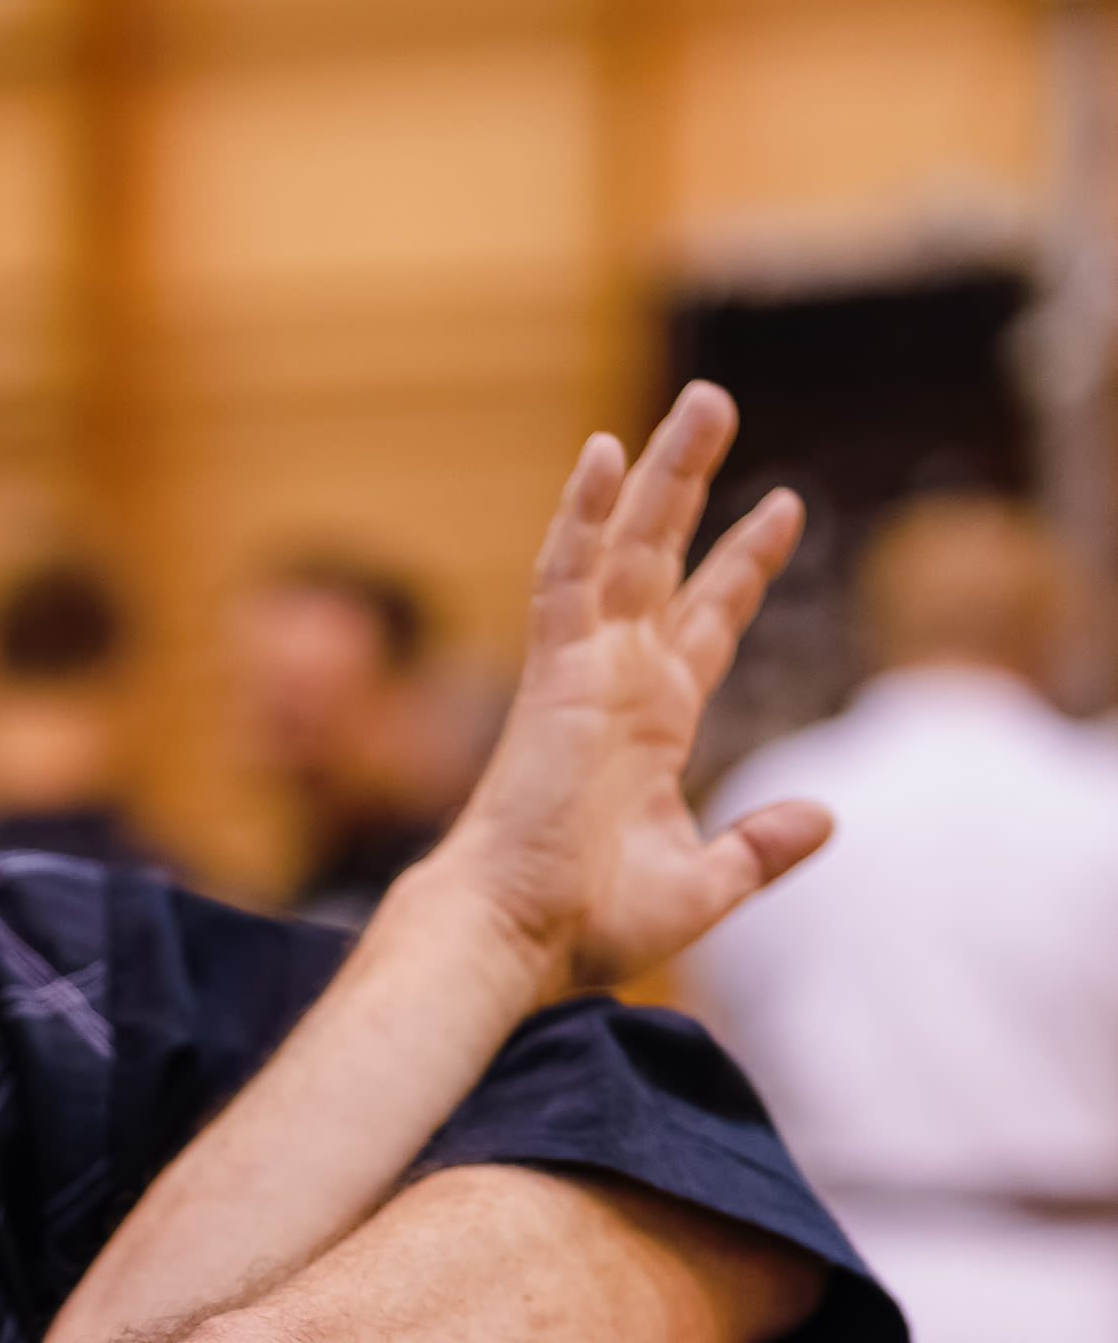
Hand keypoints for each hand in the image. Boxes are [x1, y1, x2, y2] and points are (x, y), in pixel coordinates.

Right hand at [428, 380, 830, 997]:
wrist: (518, 937)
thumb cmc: (588, 924)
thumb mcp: (704, 883)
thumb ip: (761, 845)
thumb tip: (825, 817)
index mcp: (653, 724)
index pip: (704, 622)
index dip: (741, 567)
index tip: (782, 508)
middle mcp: (620, 682)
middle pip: (664, 561)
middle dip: (692, 485)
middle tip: (716, 405)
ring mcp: (585, 670)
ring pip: (626, 549)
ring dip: (660, 475)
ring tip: (701, 404)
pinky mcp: (553, 674)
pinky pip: (567, 578)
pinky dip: (583, 516)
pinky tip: (604, 455)